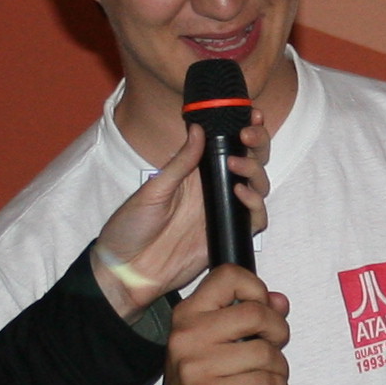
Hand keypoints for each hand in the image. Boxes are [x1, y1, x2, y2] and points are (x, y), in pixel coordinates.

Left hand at [87, 114, 268, 314]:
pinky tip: (242, 194)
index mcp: (195, 172)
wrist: (127, 270)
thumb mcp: (153, 190)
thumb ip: (180, 163)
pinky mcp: (227, 234)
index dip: (244, 128)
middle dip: (258, 144)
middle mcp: (214, 188)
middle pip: (251, 161)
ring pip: (258, 186)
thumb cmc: (131, 227)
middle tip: (248, 137)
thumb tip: (198, 129)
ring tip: (238, 166)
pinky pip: (255, 218)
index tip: (252, 114)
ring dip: (255, 171)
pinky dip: (255, 204)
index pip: (227, 144)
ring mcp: (223, 211)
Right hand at [134, 265, 289, 384]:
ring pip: (266, 353)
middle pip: (256, 313)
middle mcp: (187, 336)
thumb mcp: (218, 343)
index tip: (261, 312)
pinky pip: (266, 383)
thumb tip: (280, 301)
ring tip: (270, 378)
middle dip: (278, 332)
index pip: (228, 276)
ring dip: (280, 368)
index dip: (256, 290)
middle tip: (275, 348)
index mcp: (187, 315)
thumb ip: (248, 316)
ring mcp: (196, 368)